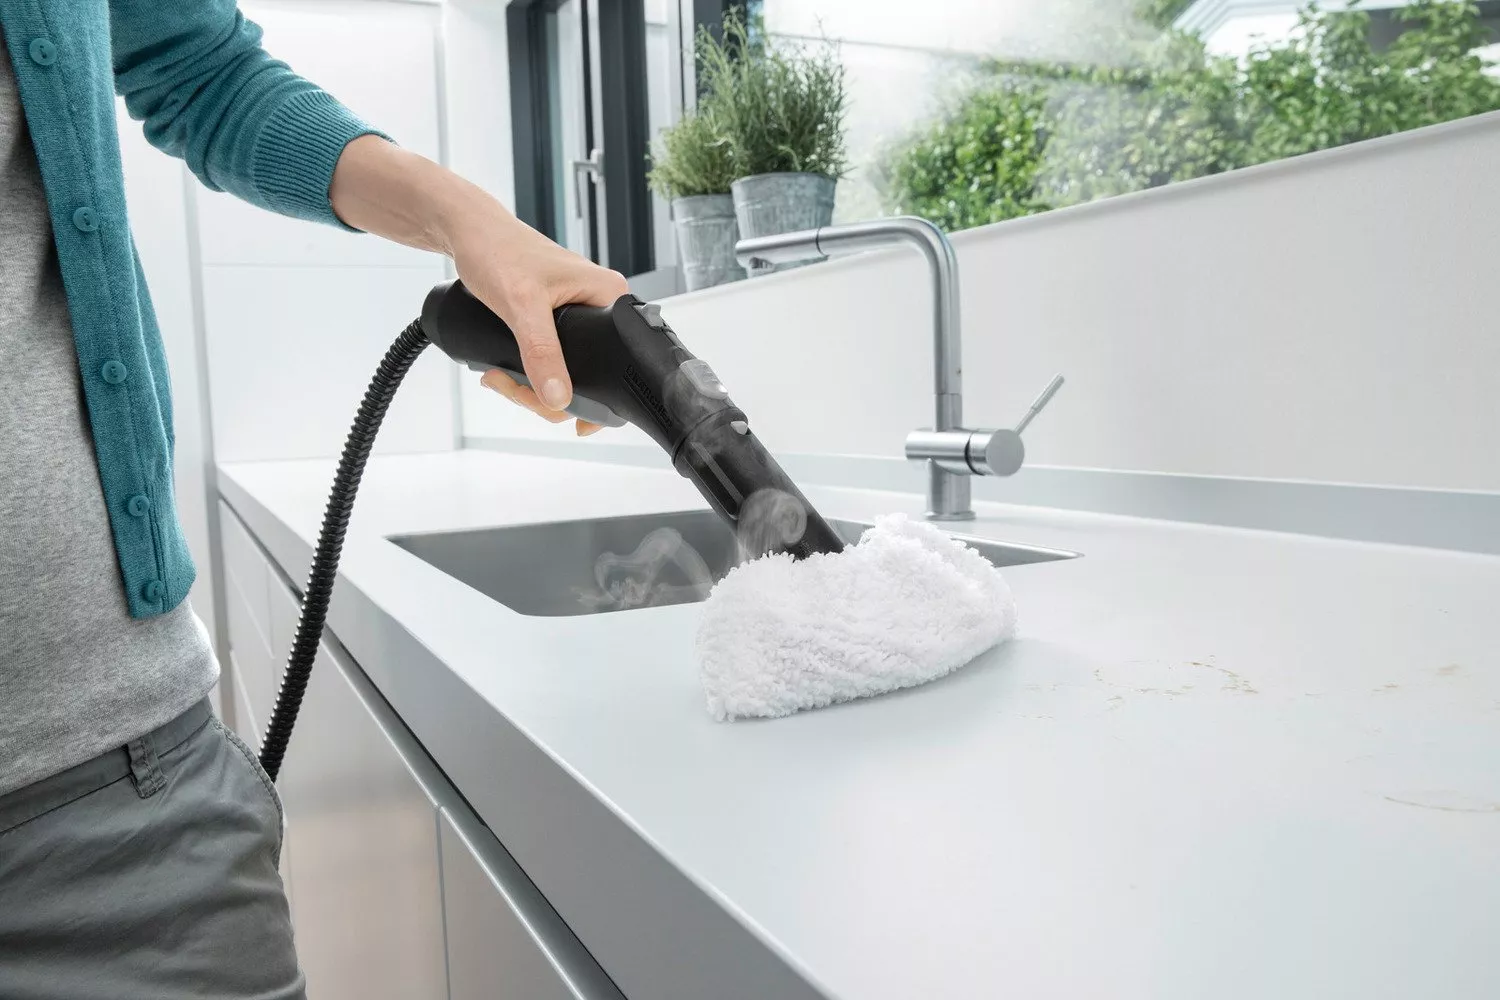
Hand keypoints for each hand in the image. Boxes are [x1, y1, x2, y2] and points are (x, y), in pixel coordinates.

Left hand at [448, 209, 627, 436]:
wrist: (468, 231)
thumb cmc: (496, 249)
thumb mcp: (521, 305)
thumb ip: (542, 353)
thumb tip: (559, 398)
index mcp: (610, 298)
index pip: (614, 364)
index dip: (588, 398)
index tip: (554, 409)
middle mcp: (601, 306)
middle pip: (588, 376)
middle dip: (545, 394)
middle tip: (508, 386)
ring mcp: (580, 313)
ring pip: (566, 372)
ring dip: (530, 387)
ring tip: (499, 378)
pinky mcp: (558, 318)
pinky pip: (552, 359)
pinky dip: (529, 372)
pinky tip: (506, 372)